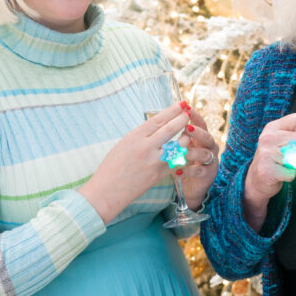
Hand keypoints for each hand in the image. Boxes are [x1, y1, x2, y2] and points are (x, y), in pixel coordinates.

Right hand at [79, 103, 190, 223]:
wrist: (107, 192)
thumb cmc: (111, 167)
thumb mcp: (123, 144)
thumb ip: (141, 136)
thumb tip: (157, 127)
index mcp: (134, 137)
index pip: (158, 119)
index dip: (172, 110)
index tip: (181, 104)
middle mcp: (145, 148)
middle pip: (170, 129)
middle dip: (182, 119)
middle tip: (188, 113)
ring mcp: (154, 162)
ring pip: (178, 146)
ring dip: (186, 138)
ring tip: (188, 133)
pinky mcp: (159, 175)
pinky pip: (176, 162)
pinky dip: (182, 155)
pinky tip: (185, 151)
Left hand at [179, 107, 219, 209]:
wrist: (190, 186)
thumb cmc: (184, 162)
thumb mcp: (181, 146)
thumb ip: (178, 136)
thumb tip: (166, 119)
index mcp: (201, 138)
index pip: (200, 124)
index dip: (195, 116)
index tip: (186, 108)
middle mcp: (209, 147)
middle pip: (207, 137)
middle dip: (197, 132)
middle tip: (187, 128)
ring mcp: (210, 161)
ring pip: (205, 154)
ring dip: (193, 152)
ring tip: (182, 152)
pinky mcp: (208, 175)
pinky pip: (200, 171)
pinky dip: (188, 171)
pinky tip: (178, 171)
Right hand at [243, 113, 295, 231]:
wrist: (256, 181)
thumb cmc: (277, 160)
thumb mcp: (290, 146)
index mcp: (272, 127)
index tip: (292, 143)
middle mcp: (267, 137)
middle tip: (286, 158)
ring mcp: (265, 153)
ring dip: (294, 166)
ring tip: (281, 166)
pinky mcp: (266, 170)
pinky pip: (291, 173)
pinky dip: (289, 177)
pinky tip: (278, 175)